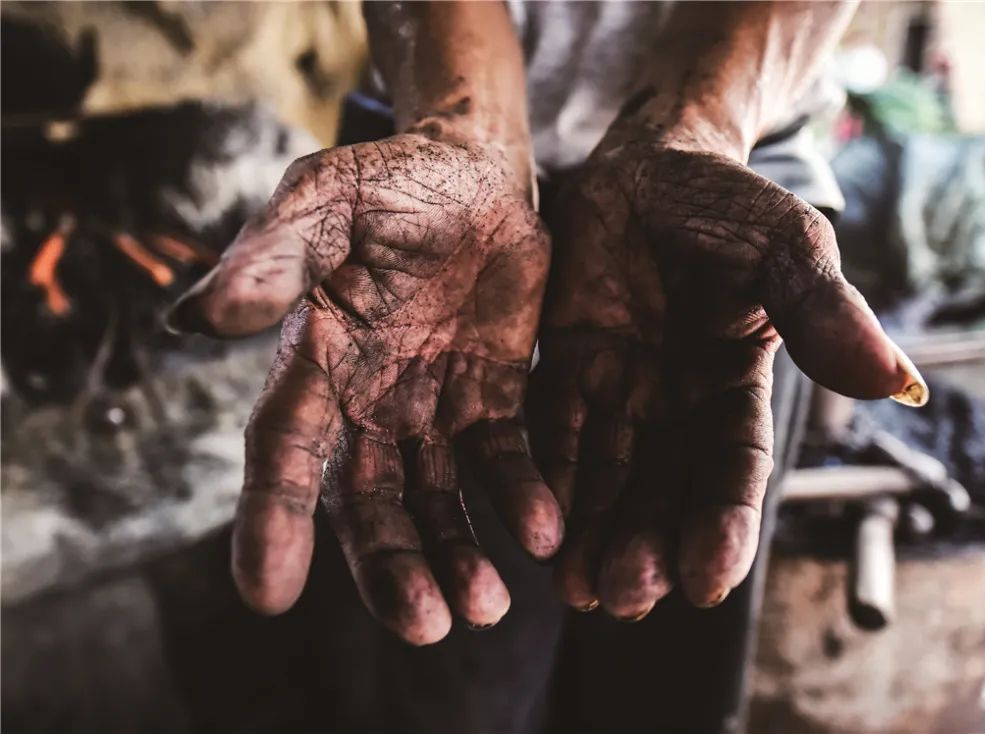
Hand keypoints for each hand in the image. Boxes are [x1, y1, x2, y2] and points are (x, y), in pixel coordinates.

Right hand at [169, 134, 561, 644]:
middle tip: (428, 625)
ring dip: (458, 555)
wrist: (474, 172)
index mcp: (313, 362)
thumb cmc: (387, 183)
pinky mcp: (494, 400)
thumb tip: (199, 318)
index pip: (283, 452)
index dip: (272, 520)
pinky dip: (522, 498)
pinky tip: (545, 533)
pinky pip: (507, 461)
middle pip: (369, 502)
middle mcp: (366, 402)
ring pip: (438, 500)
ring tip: (486, 605)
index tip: (269, 595)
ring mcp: (433, 407)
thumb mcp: (327, 202)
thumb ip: (273, 256)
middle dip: (393, 565)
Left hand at [530, 140, 925, 618]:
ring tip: (576, 591)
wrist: (651, 162)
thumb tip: (896, 382)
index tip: (706, 581)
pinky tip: (535, 526)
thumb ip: (824, 313)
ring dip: (592, 531)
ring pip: (605, 474)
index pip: (734, 467)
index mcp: (735, 383)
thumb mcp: (786, 248)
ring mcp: (617, 386)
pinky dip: (546, 477)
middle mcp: (676, 400)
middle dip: (645, 545)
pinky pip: (552, 429)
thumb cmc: (730, 202)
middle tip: (623, 598)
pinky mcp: (562, 366)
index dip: (722, 524)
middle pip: (662, 488)